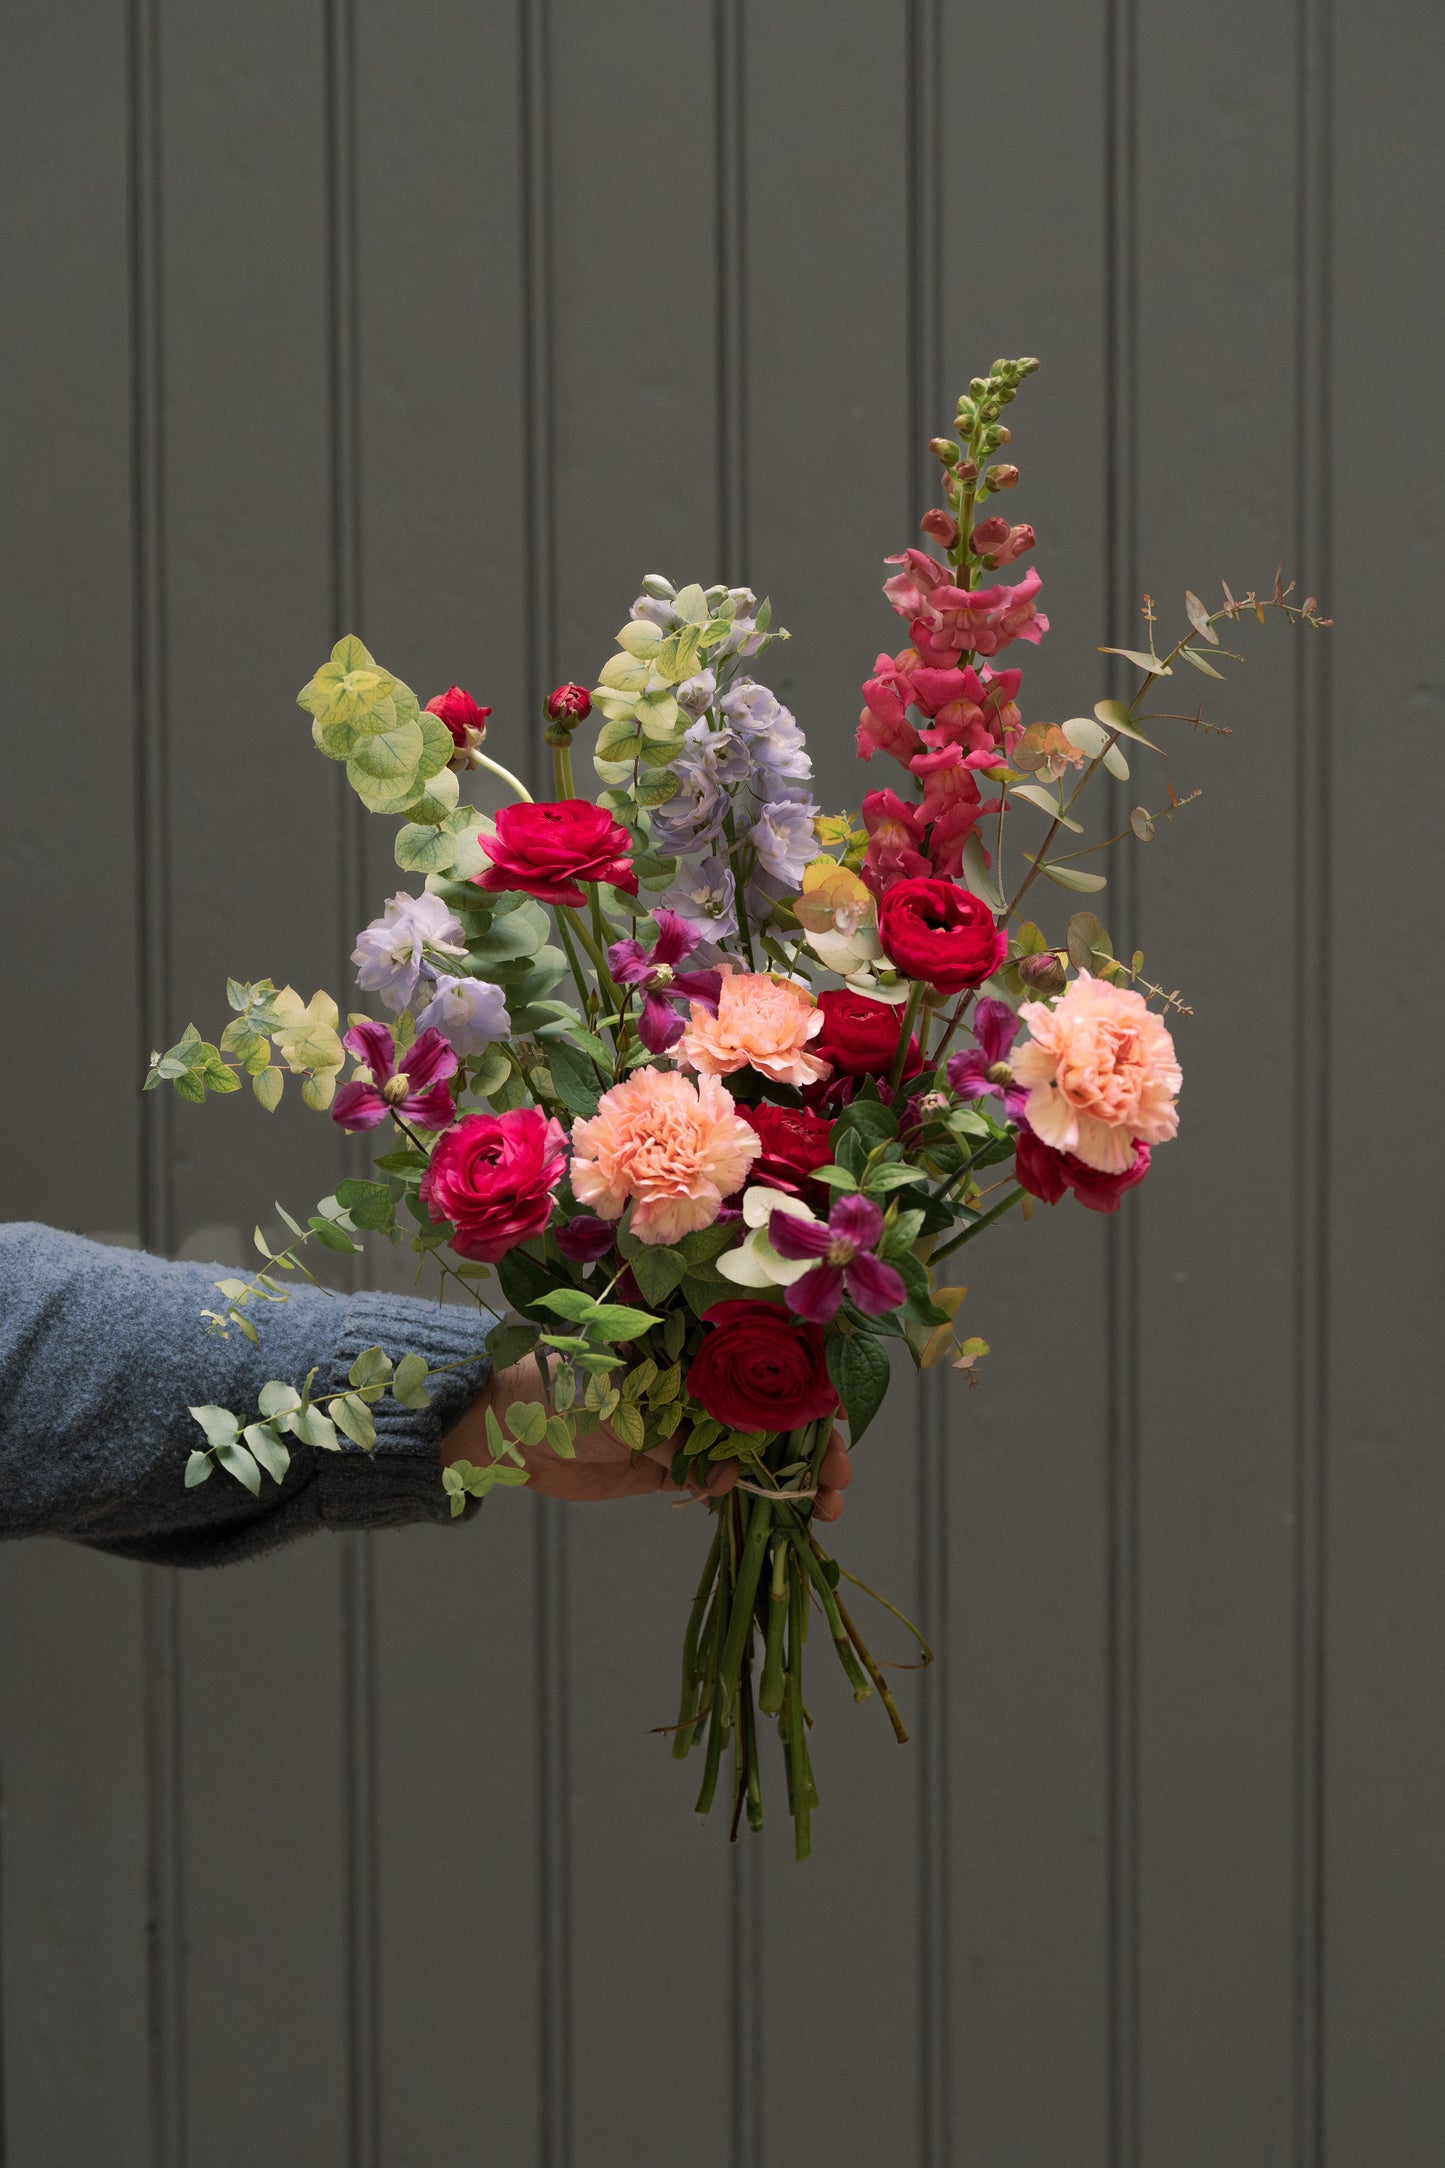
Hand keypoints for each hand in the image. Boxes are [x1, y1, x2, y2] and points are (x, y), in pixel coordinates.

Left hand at [442, 1355, 852, 1518]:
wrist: (501, 1425)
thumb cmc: (557, 1383)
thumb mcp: (620, 1397)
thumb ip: (674, 1432)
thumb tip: (731, 1473)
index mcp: (695, 1338)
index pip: (770, 1354)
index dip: (811, 1384)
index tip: (839, 1415)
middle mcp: (701, 1377)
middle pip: (775, 1408)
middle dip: (813, 1443)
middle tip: (839, 1481)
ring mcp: (688, 1421)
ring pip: (757, 1448)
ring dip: (791, 1477)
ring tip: (822, 1509)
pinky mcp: (670, 1463)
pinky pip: (721, 1478)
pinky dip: (745, 1494)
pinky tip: (768, 1509)